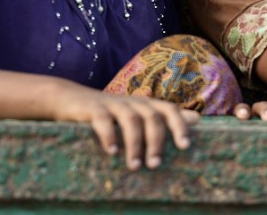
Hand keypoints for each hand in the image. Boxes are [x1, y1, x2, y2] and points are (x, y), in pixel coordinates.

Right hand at [53, 87, 198, 170]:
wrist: (70, 99)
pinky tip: (111, 152)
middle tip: (154, 166)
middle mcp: (133, 101)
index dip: (179, 125)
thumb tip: (197, 119)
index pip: (169, 110)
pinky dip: (109, 135)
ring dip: (134, 144)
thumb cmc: (110, 112)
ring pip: (131, 120)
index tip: (185, 147)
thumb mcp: (138, 114)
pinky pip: (103, 120)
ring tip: (134, 166)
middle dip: (156, 142)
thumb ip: (165, 117)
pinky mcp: (93, 108)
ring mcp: (113, 103)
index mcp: (146, 104)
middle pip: (152, 117)